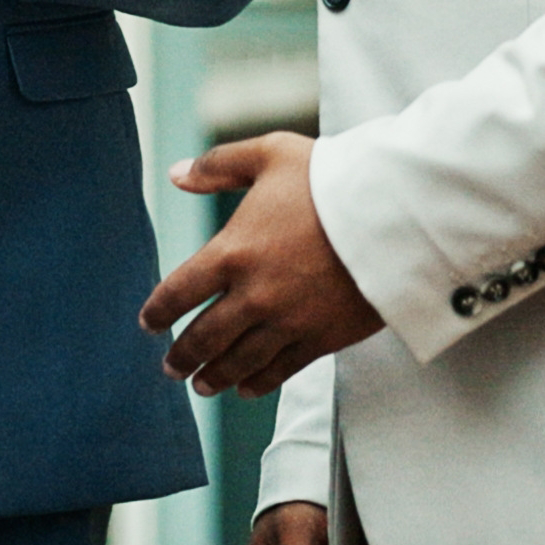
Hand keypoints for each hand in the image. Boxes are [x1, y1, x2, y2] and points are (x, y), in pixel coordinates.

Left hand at [139, 132, 385, 394]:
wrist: (397, 214)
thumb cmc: (333, 178)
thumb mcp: (271, 155)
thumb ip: (219, 166)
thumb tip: (176, 175)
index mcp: (233, 252)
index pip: (179, 292)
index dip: (158, 312)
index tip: (148, 324)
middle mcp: (254, 295)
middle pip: (205, 337)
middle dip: (183, 355)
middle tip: (170, 368)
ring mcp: (288, 322)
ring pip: (240, 361)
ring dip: (215, 376)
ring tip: (202, 386)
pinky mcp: (323, 338)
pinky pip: (281, 370)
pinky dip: (259, 383)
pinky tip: (246, 389)